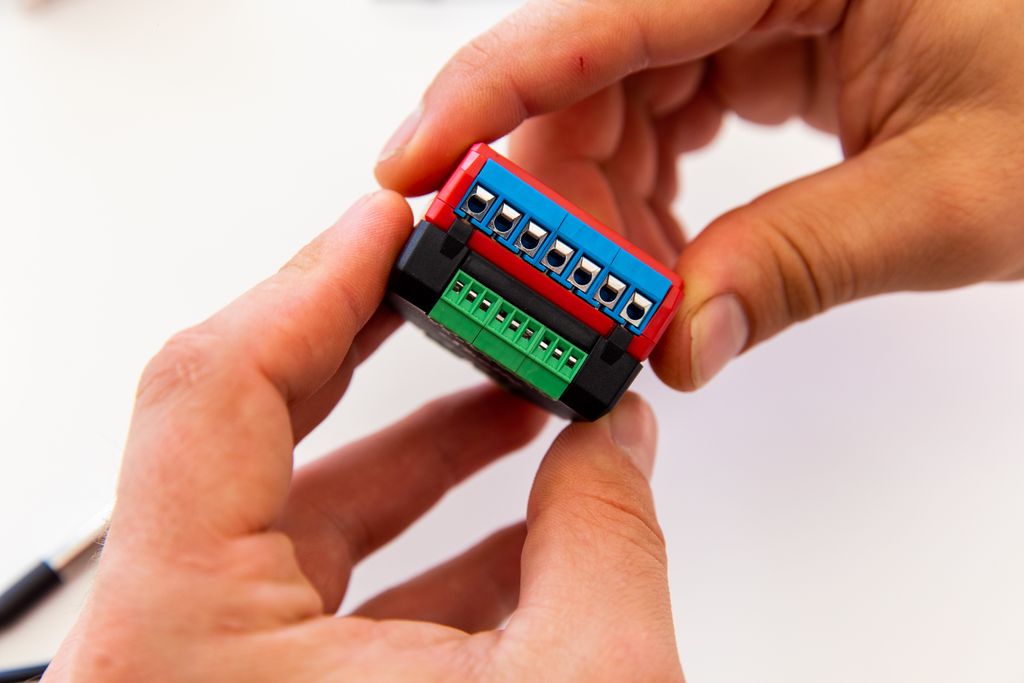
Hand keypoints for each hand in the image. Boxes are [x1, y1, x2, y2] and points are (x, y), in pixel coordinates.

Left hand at [46, 192, 683, 681]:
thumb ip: (606, 527)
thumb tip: (614, 424)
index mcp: (183, 648)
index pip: (219, 386)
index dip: (318, 279)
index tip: (396, 216)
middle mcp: (161, 660)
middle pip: (250, 430)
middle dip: (373, 342)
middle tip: (453, 275)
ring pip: (296, 511)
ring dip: (416, 442)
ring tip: (516, 386)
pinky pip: (324, 589)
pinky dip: (422, 537)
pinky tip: (514, 503)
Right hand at [376, 0, 1023, 389]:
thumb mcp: (956, 193)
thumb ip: (802, 264)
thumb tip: (677, 344)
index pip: (608, 18)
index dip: (492, 93)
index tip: (413, 165)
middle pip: (598, 61)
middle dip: (557, 183)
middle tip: (546, 288)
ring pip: (622, 91)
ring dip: (601, 198)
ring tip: (623, 291)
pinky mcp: (771, 36)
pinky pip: (669, 106)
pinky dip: (648, 187)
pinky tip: (663, 249)